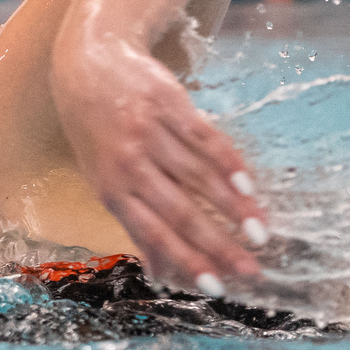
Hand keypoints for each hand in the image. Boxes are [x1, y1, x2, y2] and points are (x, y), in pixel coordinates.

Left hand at [51, 36, 265, 294]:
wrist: (88, 63)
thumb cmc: (95, 130)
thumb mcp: (101, 177)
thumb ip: (134, 224)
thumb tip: (161, 274)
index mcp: (109, 187)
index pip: (151, 232)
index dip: (185, 260)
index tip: (216, 286)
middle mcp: (128, 162)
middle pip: (179, 210)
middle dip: (218, 244)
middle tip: (252, 270)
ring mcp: (149, 131)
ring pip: (197, 176)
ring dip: (233, 208)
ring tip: (261, 233)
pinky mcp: (169, 103)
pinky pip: (204, 138)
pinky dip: (228, 164)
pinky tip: (250, 187)